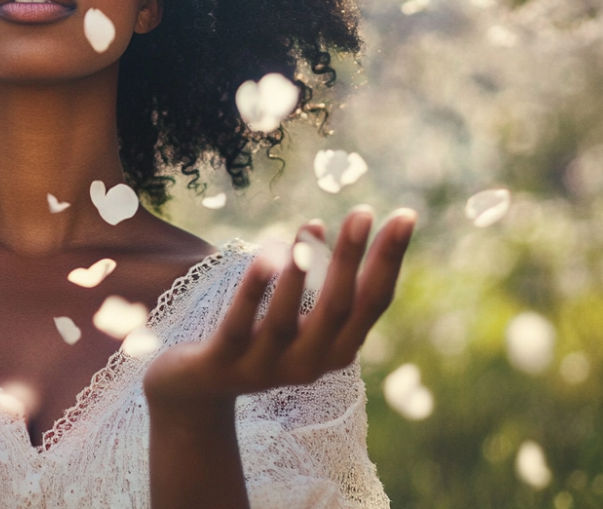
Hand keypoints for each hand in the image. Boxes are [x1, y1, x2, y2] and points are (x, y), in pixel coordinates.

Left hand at [143, 206, 413, 407]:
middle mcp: (308, 364)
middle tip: (364, 211)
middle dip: (352, 259)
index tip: (405, 215)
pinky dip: (253, 292)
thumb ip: (325, 286)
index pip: (372, 303)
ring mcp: (264, 368)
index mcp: (335, 349)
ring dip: (299, 274)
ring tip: (311, 226)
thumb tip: (358, 228)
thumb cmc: (258, 340)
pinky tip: (263, 257)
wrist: (197, 391)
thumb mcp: (300, 318)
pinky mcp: (223, 364)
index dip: (389, 260)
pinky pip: (238, 326)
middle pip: (338, 309)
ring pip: (285, 321)